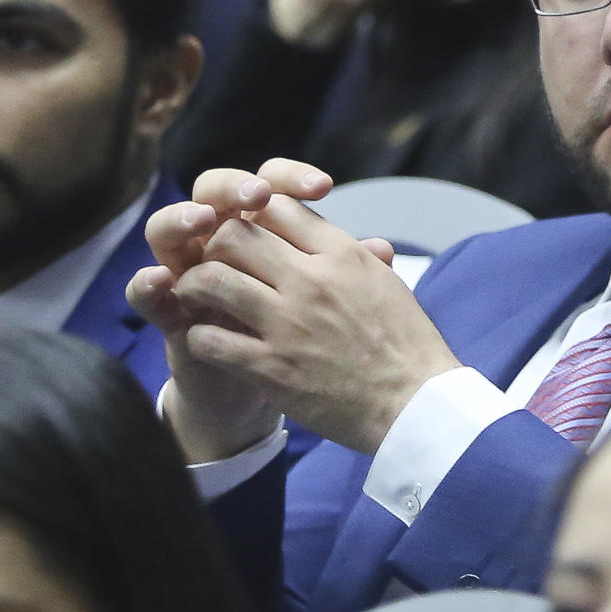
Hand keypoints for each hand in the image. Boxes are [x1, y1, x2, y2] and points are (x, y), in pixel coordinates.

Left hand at [134, 163, 456, 455]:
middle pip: (233, 234)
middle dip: (213, 245)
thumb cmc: (406, 345)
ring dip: (194, 287)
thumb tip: (325, 237)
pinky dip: (200, 337)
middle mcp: (311, 281)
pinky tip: (208, 341)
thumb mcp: (385, 282)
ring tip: (196, 298)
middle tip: (212, 263)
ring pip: (210, 280)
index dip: (251, 213)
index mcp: (342, 254)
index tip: (247, 232)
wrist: (415, 406)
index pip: (277, 205)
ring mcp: (288, 324)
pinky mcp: (271, 368)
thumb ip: (351, 253)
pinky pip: (210, 339)